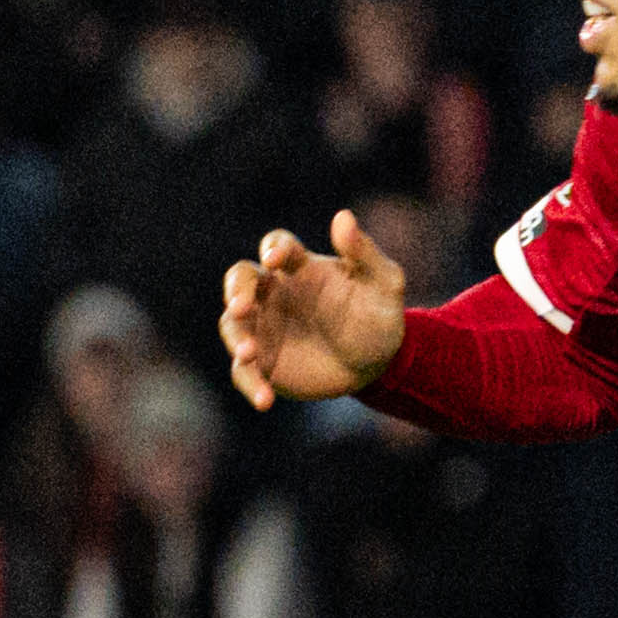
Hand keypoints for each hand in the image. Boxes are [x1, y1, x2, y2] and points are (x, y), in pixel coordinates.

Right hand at [221, 209, 414, 410]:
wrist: (378, 362)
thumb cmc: (378, 315)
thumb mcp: (384, 284)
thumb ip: (364, 252)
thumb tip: (344, 216)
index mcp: (299, 267)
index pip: (277, 247)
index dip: (274, 249)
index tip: (278, 259)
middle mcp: (273, 293)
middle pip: (240, 280)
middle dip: (236, 290)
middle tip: (241, 306)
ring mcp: (264, 327)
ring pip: (233, 326)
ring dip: (236, 338)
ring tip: (248, 355)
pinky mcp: (263, 361)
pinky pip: (245, 371)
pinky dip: (250, 383)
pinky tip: (266, 400)